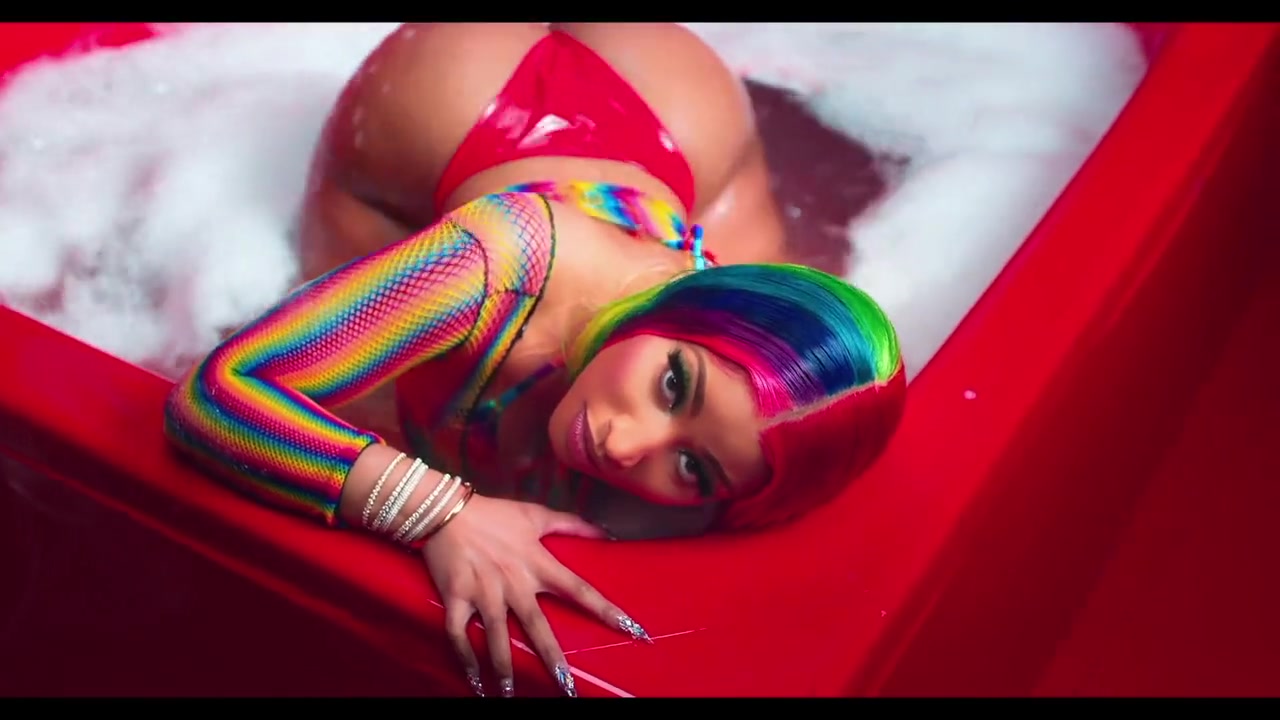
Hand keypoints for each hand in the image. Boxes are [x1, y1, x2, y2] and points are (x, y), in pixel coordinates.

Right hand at [422, 493, 650, 696]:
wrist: (445, 510)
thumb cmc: (494, 513)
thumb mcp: (535, 515)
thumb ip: (572, 524)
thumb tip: (607, 532)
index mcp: (537, 563)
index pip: (580, 590)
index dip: (606, 610)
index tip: (631, 630)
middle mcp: (513, 583)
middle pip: (537, 626)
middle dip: (552, 658)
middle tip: (567, 688)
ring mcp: (483, 593)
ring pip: (497, 637)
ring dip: (504, 667)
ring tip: (510, 695)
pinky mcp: (456, 599)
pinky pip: (459, 635)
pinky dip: (466, 659)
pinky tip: (474, 681)